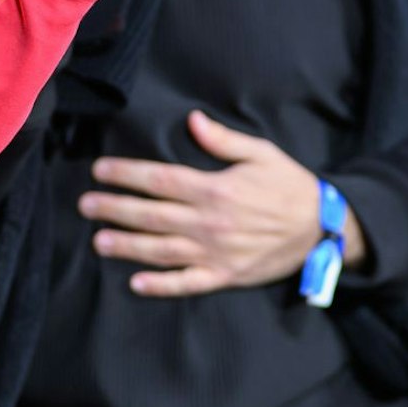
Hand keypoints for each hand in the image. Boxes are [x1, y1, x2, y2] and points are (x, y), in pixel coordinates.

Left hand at [80, 111, 363, 296]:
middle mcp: (210, 222)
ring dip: (127, 246)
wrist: (322, 227)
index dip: (126, 174)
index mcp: (215, 188)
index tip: (100, 171)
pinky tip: (136, 283)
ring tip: (99, 241)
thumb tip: (192, 120)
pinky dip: (161, 286)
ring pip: (161, 251)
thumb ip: (223, 140)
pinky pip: (188, 283)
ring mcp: (216, 253)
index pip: (159, 179)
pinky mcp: (225, 275)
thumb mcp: (261, 153)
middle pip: (151, 215)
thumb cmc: (288, 185)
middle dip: (114, 209)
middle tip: (85, 205)